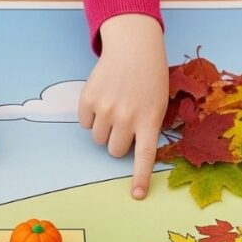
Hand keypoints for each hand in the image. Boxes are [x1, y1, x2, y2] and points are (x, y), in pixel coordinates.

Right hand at [78, 15, 167, 198]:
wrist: (133, 46)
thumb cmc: (148, 77)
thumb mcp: (157, 103)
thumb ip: (146, 126)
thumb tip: (125, 150)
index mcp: (150, 119)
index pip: (145, 155)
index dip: (140, 178)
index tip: (136, 195)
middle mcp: (127, 116)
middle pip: (114, 150)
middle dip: (116, 142)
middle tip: (122, 123)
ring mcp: (106, 108)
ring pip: (97, 139)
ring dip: (102, 129)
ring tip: (112, 108)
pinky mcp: (88, 100)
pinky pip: (84, 123)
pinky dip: (90, 116)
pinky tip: (101, 98)